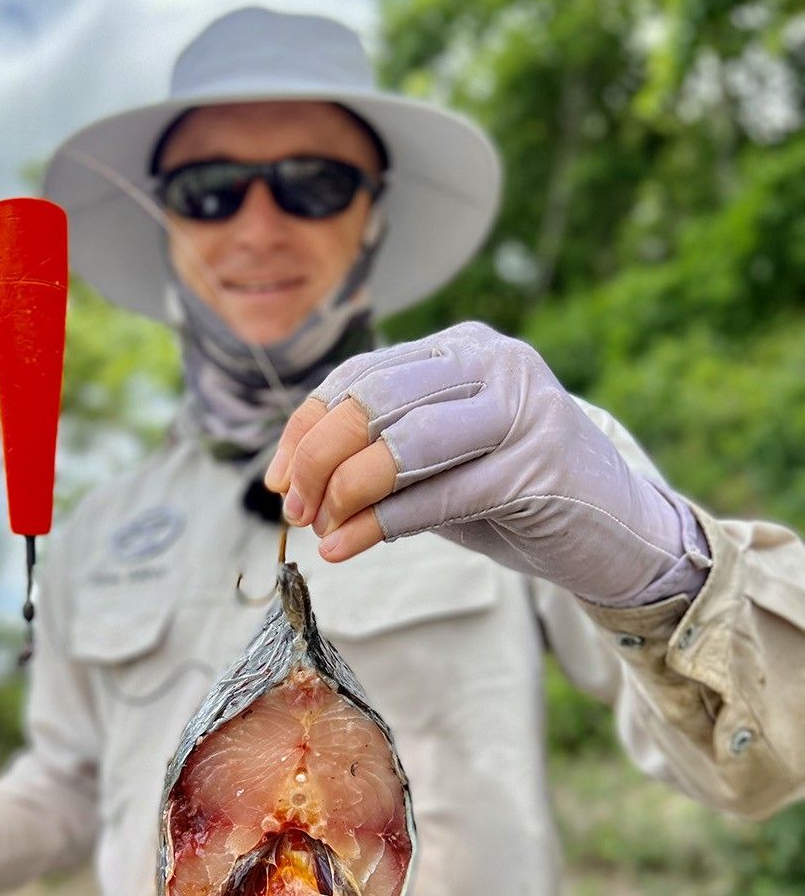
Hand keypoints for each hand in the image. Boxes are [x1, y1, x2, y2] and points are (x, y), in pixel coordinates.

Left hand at [263, 321, 697, 606]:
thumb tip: (294, 478)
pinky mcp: (539, 466)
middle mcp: (494, 362)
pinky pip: (439, 495)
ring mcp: (522, 409)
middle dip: (316, 458)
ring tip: (321, 528)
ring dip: (345, 491)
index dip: (305, 426)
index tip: (276, 479)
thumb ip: (379, 454)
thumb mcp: (440, 463)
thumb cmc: (516, 497)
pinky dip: (382, 525)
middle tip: (293, 508)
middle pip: (373, 399)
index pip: (361, 373)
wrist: (619, 532)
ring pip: (402, 442)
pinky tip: (345, 547)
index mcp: (464, 348)